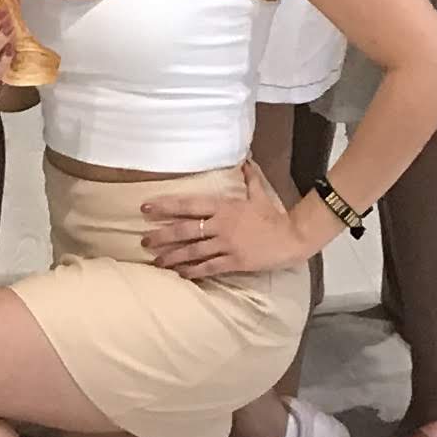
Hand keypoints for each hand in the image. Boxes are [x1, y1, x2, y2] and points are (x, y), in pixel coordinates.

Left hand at [141, 164, 314, 278]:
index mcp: (223, 207)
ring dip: (173, 256)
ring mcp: (226, 245)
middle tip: (144, 240)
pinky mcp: (234, 262)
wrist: (292, 237)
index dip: (166, 206)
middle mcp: (221, 225)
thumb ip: (249, 179)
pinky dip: (193, 271)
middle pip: (185, 230)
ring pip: (193, 251)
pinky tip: (180, 274)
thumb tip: (246, 161)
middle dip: (162, 235)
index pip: (188, 204)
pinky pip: (208, 267)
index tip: (146, 208)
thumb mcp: (260, 194)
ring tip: (156, 261)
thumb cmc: (274, 215)